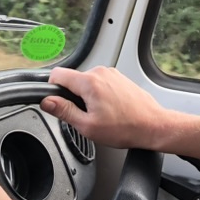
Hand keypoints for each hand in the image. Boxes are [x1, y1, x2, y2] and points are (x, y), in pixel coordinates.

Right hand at [43, 66, 199, 159]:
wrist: (152, 125)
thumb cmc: (125, 128)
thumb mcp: (87, 126)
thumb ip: (64, 111)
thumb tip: (46, 101)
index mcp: (89, 82)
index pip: (58, 74)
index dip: (51, 88)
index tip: (55, 101)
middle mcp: (100, 72)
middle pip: (73, 80)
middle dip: (72, 96)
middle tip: (84, 116)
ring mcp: (111, 73)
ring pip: (86, 82)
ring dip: (87, 97)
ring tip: (101, 114)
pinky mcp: (118, 77)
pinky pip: (100, 83)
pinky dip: (99, 95)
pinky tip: (110, 110)